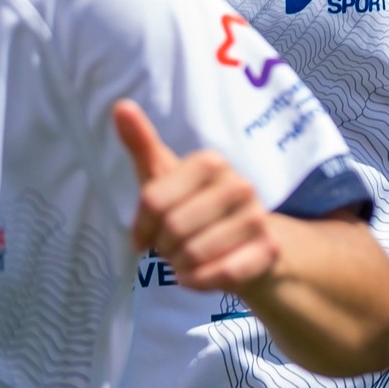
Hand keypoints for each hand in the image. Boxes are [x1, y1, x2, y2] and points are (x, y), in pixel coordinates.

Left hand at [113, 99, 280, 292]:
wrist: (248, 243)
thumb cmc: (195, 206)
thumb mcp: (165, 177)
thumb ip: (142, 143)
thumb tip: (121, 106)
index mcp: (210, 162)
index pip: (153, 200)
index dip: (141, 226)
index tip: (143, 235)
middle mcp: (238, 183)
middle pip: (173, 228)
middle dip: (163, 248)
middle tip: (170, 248)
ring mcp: (256, 216)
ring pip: (195, 254)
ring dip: (180, 266)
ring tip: (184, 259)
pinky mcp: (268, 249)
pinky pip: (222, 274)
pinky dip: (200, 281)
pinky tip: (197, 275)